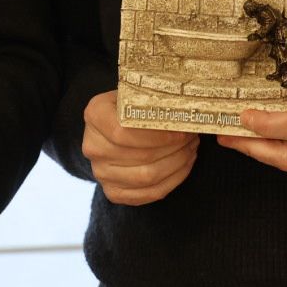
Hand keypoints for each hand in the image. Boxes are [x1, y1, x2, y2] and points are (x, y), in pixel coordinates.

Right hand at [82, 90, 197, 204]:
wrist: (111, 128)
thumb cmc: (129, 107)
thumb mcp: (135, 93)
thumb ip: (153, 101)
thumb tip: (186, 113)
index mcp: (95, 116)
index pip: (124, 132)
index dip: (157, 136)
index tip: (182, 131)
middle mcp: (93, 147)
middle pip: (141, 156)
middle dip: (175, 149)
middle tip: (193, 138)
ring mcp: (101, 173)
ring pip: (148, 177)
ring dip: (178, 164)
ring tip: (190, 149)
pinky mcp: (113, 192)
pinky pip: (150, 193)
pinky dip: (173, 180)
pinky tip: (183, 165)